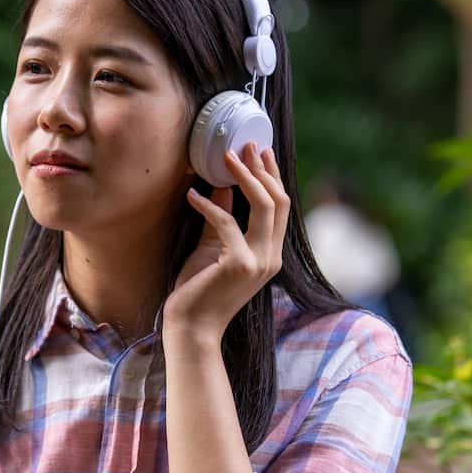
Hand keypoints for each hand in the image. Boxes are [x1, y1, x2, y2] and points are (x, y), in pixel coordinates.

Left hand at [163, 142, 290, 345]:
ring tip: (224, 157)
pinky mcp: (239, 264)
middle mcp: (270, 257)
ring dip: (244, 177)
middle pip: (278, 201)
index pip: (281, 207)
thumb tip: (222, 186)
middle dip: (262, 169)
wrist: (191, 328)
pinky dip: (208, 206)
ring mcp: (258, 261)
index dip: (272, 176)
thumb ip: (220, 220)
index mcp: (269, 253)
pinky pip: (227, 223)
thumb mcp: (211, 248)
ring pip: (263, 206)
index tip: (260, 151)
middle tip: (246, 145)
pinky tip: (191, 195)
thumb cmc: (198, 290)